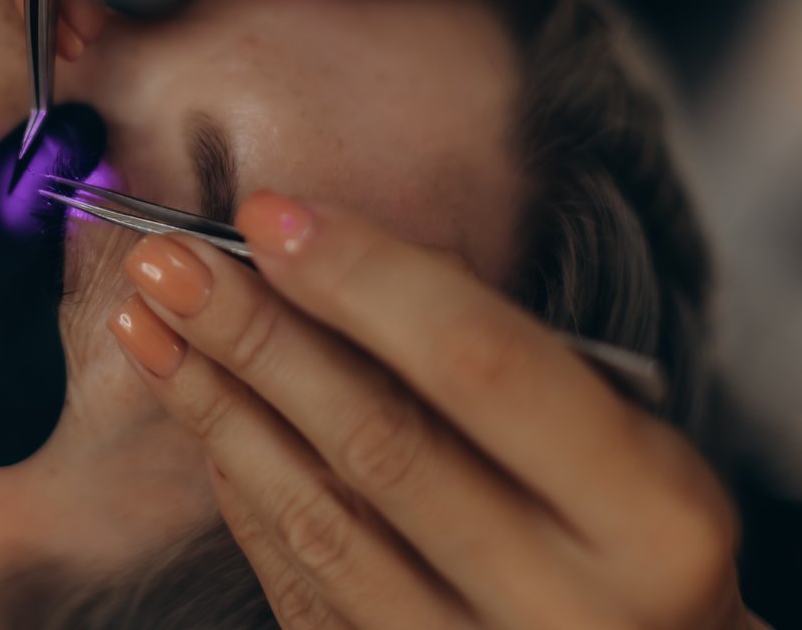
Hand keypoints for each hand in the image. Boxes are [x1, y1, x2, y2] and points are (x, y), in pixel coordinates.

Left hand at [108, 192, 754, 628]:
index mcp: (654, 518)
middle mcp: (569, 606)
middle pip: (378, 441)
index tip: (267, 212)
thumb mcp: (620, 440)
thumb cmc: (628, 533)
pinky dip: (241, 485)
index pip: (484, 364)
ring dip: (216, 407)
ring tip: (147, 322)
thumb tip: (324, 254)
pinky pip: (299, 579)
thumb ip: (496, 359)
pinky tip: (198, 409)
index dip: (366, 278)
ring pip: (318, 517)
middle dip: (256, 336)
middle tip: (167, 260)